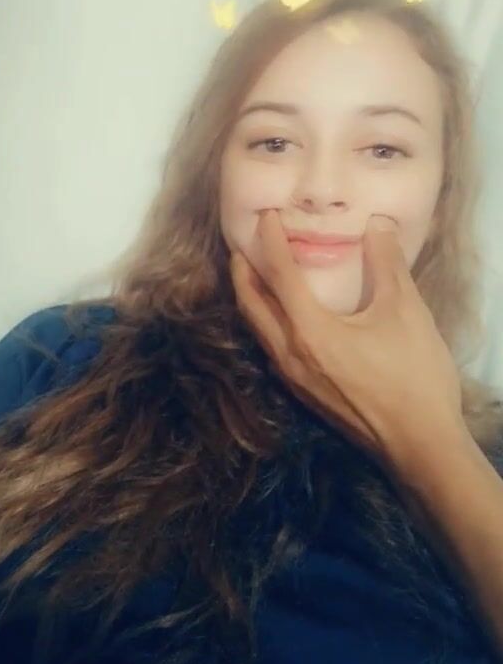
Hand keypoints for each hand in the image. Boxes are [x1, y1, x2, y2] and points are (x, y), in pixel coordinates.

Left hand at [230, 209, 464, 469]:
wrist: (420, 447)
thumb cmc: (414, 377)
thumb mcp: (405, 311)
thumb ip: (387, 264)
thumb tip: (376, 225)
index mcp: (310, 330)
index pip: (280, 275)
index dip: (270, 242)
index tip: (266, 216)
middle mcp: (291, 354)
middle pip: (252, 305)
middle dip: (243, 272)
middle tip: (243, 245)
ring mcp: (294, 379)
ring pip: (258, 330)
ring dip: (251, 299)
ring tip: (254, 277)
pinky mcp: (304, 395)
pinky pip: (270, 350)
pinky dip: (266, 324)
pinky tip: (281, 320)